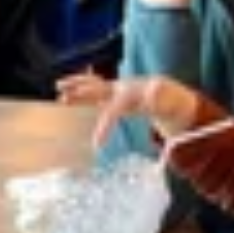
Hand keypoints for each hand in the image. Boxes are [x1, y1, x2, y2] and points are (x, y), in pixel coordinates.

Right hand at [56, 73, 200, 149]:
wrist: (173, 99)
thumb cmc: (171, 104)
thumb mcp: (171, 102)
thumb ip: (161, 97)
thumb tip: (152, 91)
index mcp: (134, 92)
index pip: (114, 108)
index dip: (104, 125)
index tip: (96, 145)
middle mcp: (123, 88)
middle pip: (99, 88)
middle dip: (83, 93)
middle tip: (64, 98)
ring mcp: (118, 91)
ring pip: (94, 87)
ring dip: (77, 90)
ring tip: (60, 96)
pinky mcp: (115, 97)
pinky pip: (95, 95)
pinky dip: (82, 96)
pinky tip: (69, 99)